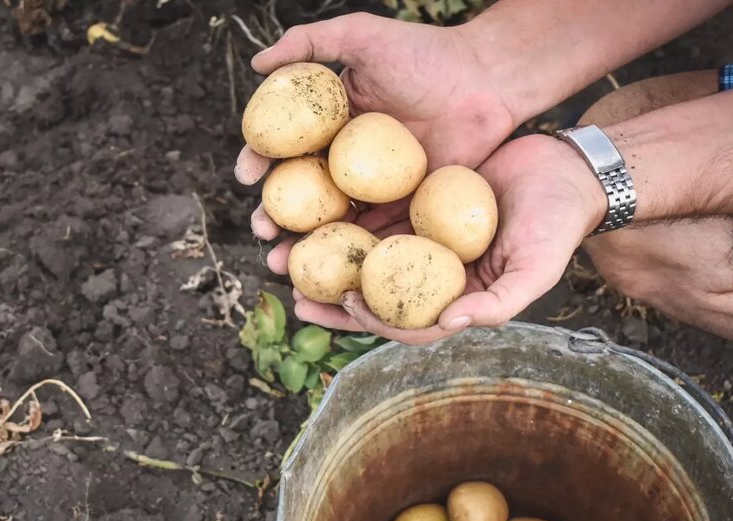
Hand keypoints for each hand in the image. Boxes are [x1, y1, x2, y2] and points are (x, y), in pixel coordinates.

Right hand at [235, 12, 518, 240]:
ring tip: (280, 261)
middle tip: (261, 230)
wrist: (486, 81)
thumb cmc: (425, 53)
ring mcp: (374, 187)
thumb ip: (309, 42)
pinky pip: (372, 233)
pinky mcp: (404, 208)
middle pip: (300, 194)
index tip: (247, 175)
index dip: (260, 162)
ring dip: (302, 246)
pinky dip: (349, 254)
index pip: (284, 147)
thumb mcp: (362, 36)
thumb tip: (257, 62)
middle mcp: (346, 159)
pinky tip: (330, 273)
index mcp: (329, 123)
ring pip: (330, 221)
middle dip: (273, 216)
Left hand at [281, 134, 606, 344]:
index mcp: (457, 300)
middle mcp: (433, 276)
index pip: (405, 323)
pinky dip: (346, 217)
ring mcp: (422, 241)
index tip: (342, 302)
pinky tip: (314, 208)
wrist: (565, 169)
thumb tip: (447, 326)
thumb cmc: (556, 224)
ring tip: (287, 253)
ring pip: (366, 256)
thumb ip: (498, 303)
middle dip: (332, 299)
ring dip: (328, 258)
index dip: (372, 320)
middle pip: (373, 296)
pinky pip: (374, 214)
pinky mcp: (416, 205)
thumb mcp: (535, 269)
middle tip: (294, 293)